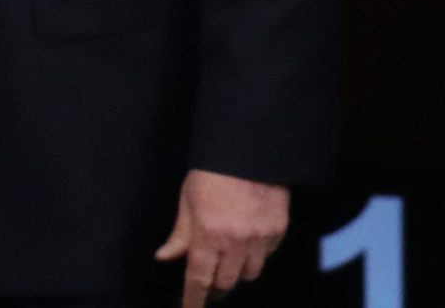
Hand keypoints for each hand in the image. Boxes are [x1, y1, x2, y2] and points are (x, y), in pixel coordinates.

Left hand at [156, 169, 288, 306]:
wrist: (250, 152)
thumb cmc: (210, 174)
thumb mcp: (187, 201)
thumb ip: (179, 234)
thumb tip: (165, 257)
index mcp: (208, 234)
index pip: (199, 277)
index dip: (194, 298)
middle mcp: (236, 242)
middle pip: (226, 282)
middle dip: (216, 289)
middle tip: (208, 288)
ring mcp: (261, 239)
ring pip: (249, 274)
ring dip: (236, 274)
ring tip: (227, 264)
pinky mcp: (279, 232)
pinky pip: (266, 257)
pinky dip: (255, 257)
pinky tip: (247, 246)